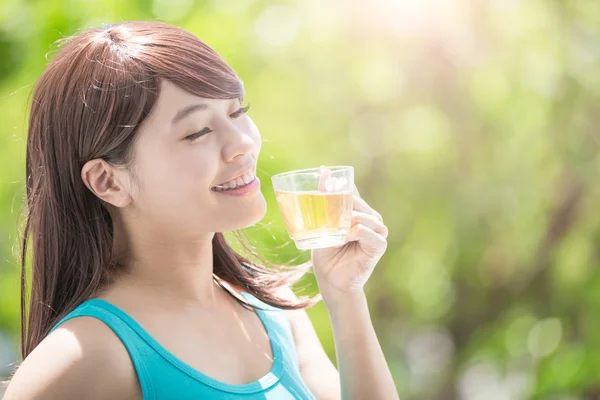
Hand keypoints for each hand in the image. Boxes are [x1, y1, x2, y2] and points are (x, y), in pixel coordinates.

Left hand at [311, 182, 388, 300]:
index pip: (351, 192)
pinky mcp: (379, 245)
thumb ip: (324, 204)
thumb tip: (322, 173)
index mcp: (359, 211)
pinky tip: (345, 237)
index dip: (339, 185)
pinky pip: (367, 232)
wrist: (331, 280)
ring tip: (336, 230)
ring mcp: (377, 231)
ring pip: (364, 215)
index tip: (324, 174)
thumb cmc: (327, 253)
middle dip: (342, 205)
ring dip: (348, 220)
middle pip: (357, 202)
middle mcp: (371, 218)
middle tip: (327, 216)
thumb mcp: (322, 226)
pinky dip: (355, 232)